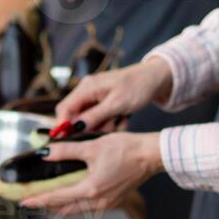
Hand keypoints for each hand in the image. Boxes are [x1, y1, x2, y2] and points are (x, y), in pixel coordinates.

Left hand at [18, 132, 163, 214]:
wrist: (151, 156)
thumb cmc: (126, 149)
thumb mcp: (92, 146)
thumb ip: (66, 151)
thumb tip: (44, 152)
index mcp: (90, 190)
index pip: (57, 198)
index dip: (38, 200)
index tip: (24, 202)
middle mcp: (98, 202)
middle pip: (65, 209)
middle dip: (48, 207)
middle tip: (33, 202)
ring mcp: (107, 204)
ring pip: (77, 211)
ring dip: (62, 207)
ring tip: (49, 201)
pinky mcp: (114, 202)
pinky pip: (89, 208)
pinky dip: (76, 204)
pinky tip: (72, 198)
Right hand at [55, 58, 173, 130]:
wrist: (154, 78)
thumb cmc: (138, 87)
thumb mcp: (117, 105)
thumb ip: (94, 116)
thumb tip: (75, 127)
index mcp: (87, 87)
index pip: (64, 109)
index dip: (63, 126)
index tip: (69, 140)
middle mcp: (87, 90)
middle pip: (75, 115)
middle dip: (89, 126)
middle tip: (108, 127)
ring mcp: (94, 95)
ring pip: (87, 118)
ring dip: (101, 125)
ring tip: (118, 121)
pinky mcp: (102, 100)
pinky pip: (97, 116)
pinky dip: (107, 121)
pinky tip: (121, 118)